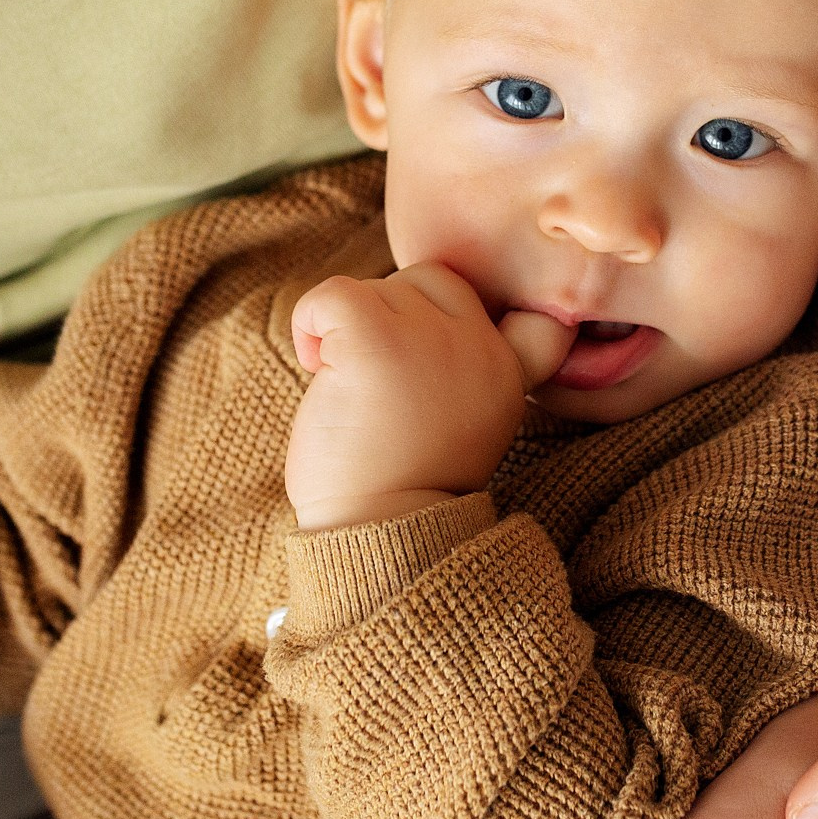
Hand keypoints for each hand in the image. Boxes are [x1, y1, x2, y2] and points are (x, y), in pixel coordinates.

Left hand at [285, 263, 572, 530]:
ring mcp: (432, 339)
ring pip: (377, 288)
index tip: (421, 359)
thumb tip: (406, 305)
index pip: (496, 300)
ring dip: (346, 332)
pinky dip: (311, 319)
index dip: (446, 316)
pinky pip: (334, 293)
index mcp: (506, 369)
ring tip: (346, 391)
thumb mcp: (462, 422)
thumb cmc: (400, 486)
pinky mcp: (378, 339)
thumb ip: (459, 365)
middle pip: (427, 282)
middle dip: (390, 318)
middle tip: (371, 383)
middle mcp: (481, 347)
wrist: (378, 536)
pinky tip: (315, 364)